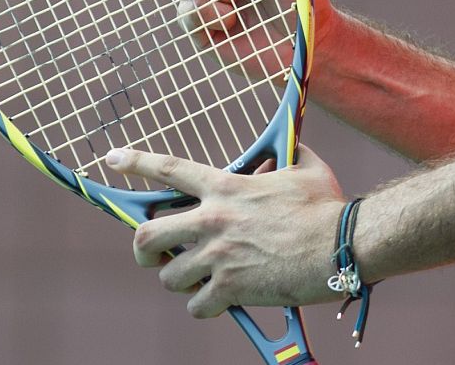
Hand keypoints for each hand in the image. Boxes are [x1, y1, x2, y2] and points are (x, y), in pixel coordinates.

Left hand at [106, 145, 345, 316]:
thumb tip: (284, 148)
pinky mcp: (230, 289)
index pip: (170, 170)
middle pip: (147, 236)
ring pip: (169, 277)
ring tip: (198, 280)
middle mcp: (213, 220)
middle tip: (152, 255)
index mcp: (226, 187)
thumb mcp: (304, 168)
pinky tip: (221, 301)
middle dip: (143, 249)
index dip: (136, 163)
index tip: (112, 159)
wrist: (341, 245)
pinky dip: (205, 306)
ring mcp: (218, 257)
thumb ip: (285, 157)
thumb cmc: (327, 206)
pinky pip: (197, 306)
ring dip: (180, 280)